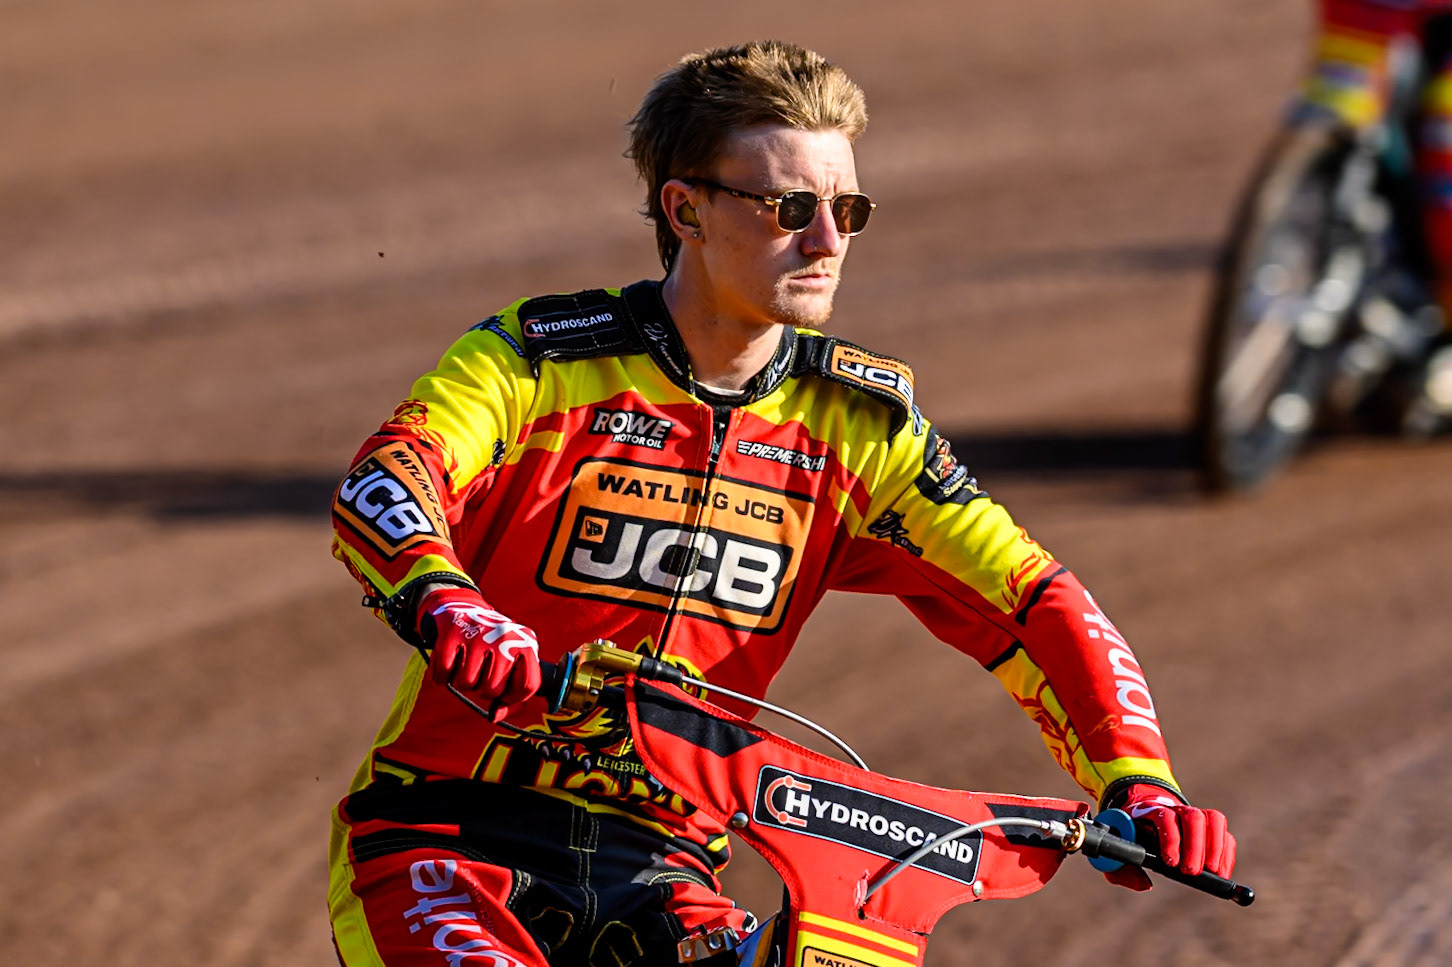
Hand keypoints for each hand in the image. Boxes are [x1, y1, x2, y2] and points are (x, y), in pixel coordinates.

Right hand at [416, 586, 540, 717]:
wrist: (464, 610)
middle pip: (492, 689)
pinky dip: (441, 676)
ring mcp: (478, 633)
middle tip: (480, 672)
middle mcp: (506, 635)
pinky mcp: (452, 633)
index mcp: (526, 643)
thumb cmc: (492, 647)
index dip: (513, 696)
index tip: (504, 691)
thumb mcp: (510, 665)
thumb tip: (494, 716)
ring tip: (466, 664)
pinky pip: (444, 674)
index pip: (528, 686)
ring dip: (463, 682)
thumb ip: (511, 697)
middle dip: (483, 688)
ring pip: (467, 683)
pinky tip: (449, 664)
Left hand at [1102, 783, 1236, 891]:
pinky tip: (1222, 873)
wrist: (1142, 814)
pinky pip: (1225, 834)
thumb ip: (1122, 869)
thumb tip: (1145, 885)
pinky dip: (1226, 854)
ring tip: (1212, 872)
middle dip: (1195, 846)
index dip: (1170, 839)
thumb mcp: (1117, 851)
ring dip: (1216, 847)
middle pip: (1192, 816)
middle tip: (1191, 872)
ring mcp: (1194, 815)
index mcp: (1149, 811)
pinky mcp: (1209, 826)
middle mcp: (1175, 808)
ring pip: (1213, 819)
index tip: (1171, 863)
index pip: (1164, 817)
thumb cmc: (1129, 837)